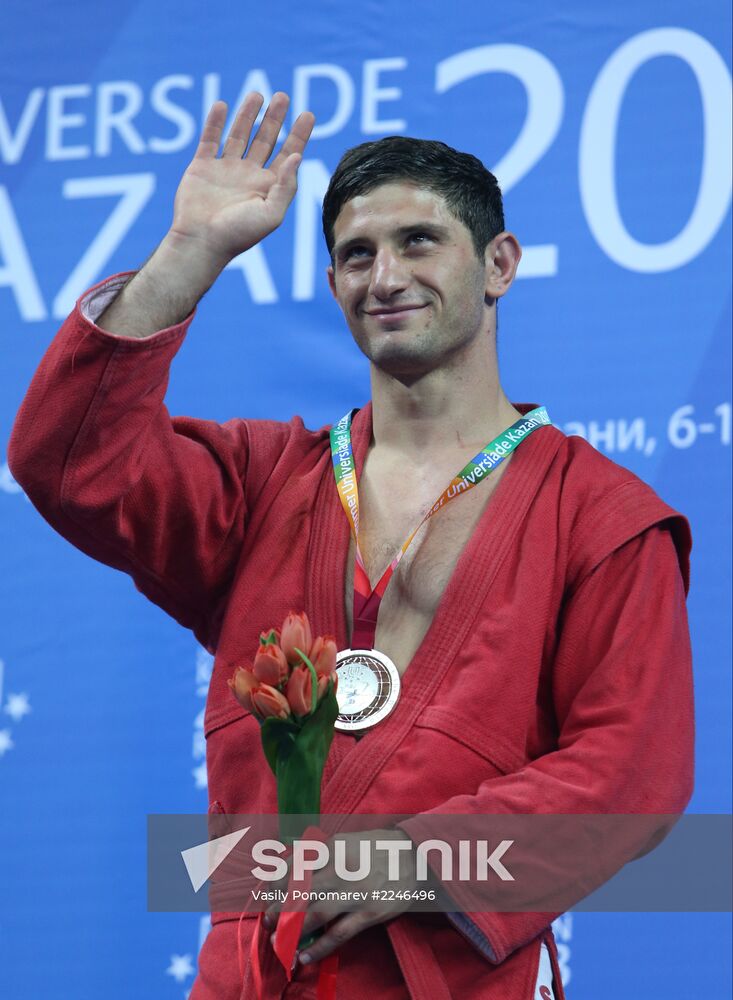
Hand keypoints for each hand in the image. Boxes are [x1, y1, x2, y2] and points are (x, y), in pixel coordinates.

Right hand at [167, 92, 314, 266]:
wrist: (201, 242)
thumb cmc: (239, 234)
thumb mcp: (271, 214)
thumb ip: (286, 186)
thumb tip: (296, 156)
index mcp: (268, 187)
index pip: (288, 154)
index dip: (298, 135)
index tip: (308, 114)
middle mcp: (248, 176)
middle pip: (266, 140)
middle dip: (275, 118)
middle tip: (284, 97)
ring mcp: (225, 170)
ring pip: (239, 135)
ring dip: (247, 114)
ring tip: (257, 95)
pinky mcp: (202, 167)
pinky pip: (210, 139)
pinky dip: (215, 122)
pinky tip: (222, 105)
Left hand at [263, 829, 425, 965]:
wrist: (414, 856)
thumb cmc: (377, 847)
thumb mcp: (347, 839)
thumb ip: (321, 852)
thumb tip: (292, 866)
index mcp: (334, 848)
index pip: (297, 867)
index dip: (278, 883)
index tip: (268, 894)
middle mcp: (342, 869)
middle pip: (302, 892)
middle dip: (280, 909)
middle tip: (268, 920)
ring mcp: (357, 892)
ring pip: (316, 914)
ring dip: (292, 930)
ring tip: (278, 942)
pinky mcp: (370, 912)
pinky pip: (339, 934)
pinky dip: (319, 947)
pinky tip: (305, 956)